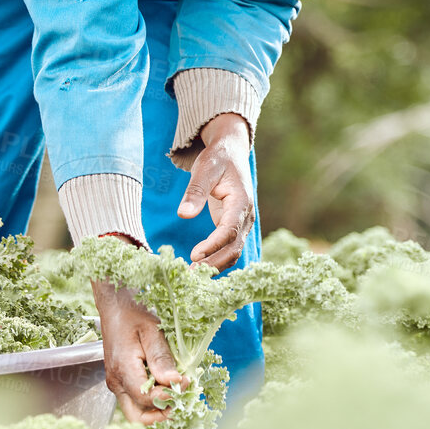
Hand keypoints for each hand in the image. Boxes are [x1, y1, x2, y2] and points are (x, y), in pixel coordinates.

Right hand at [92, 271, 186, 424]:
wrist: (116, 307)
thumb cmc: (134, 315)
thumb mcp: (151, 331)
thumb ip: (161, 358)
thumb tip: (174, 382)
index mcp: (122, 369)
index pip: (146, 398)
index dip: (169, 397)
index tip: (187, 383)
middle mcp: (116, 382)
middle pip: (137, 416)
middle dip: (161, 415)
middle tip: (182, 401)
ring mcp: (117, 384)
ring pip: (136, 410)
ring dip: (158, 409)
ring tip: (178, 394)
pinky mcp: (120, 381)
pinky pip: (136, 400)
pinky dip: (152, 400)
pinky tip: (167, 387)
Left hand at [178, 112, 254, 268]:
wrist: (231, 154)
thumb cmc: (217, 159)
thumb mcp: (205, 169)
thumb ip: (195, 191)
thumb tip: (184, 214)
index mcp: (241, 201)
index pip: (229, 230)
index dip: (213, 245)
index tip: (194, 255)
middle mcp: (246, 216)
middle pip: (234, 247)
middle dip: (213, 262)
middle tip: (189, 273)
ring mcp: (242, 224)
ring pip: (233, 252)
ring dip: (215, 265)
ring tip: (191, 274)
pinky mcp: (234, 227)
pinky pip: (229, 249)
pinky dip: (216, 261)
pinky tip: (199, 267)